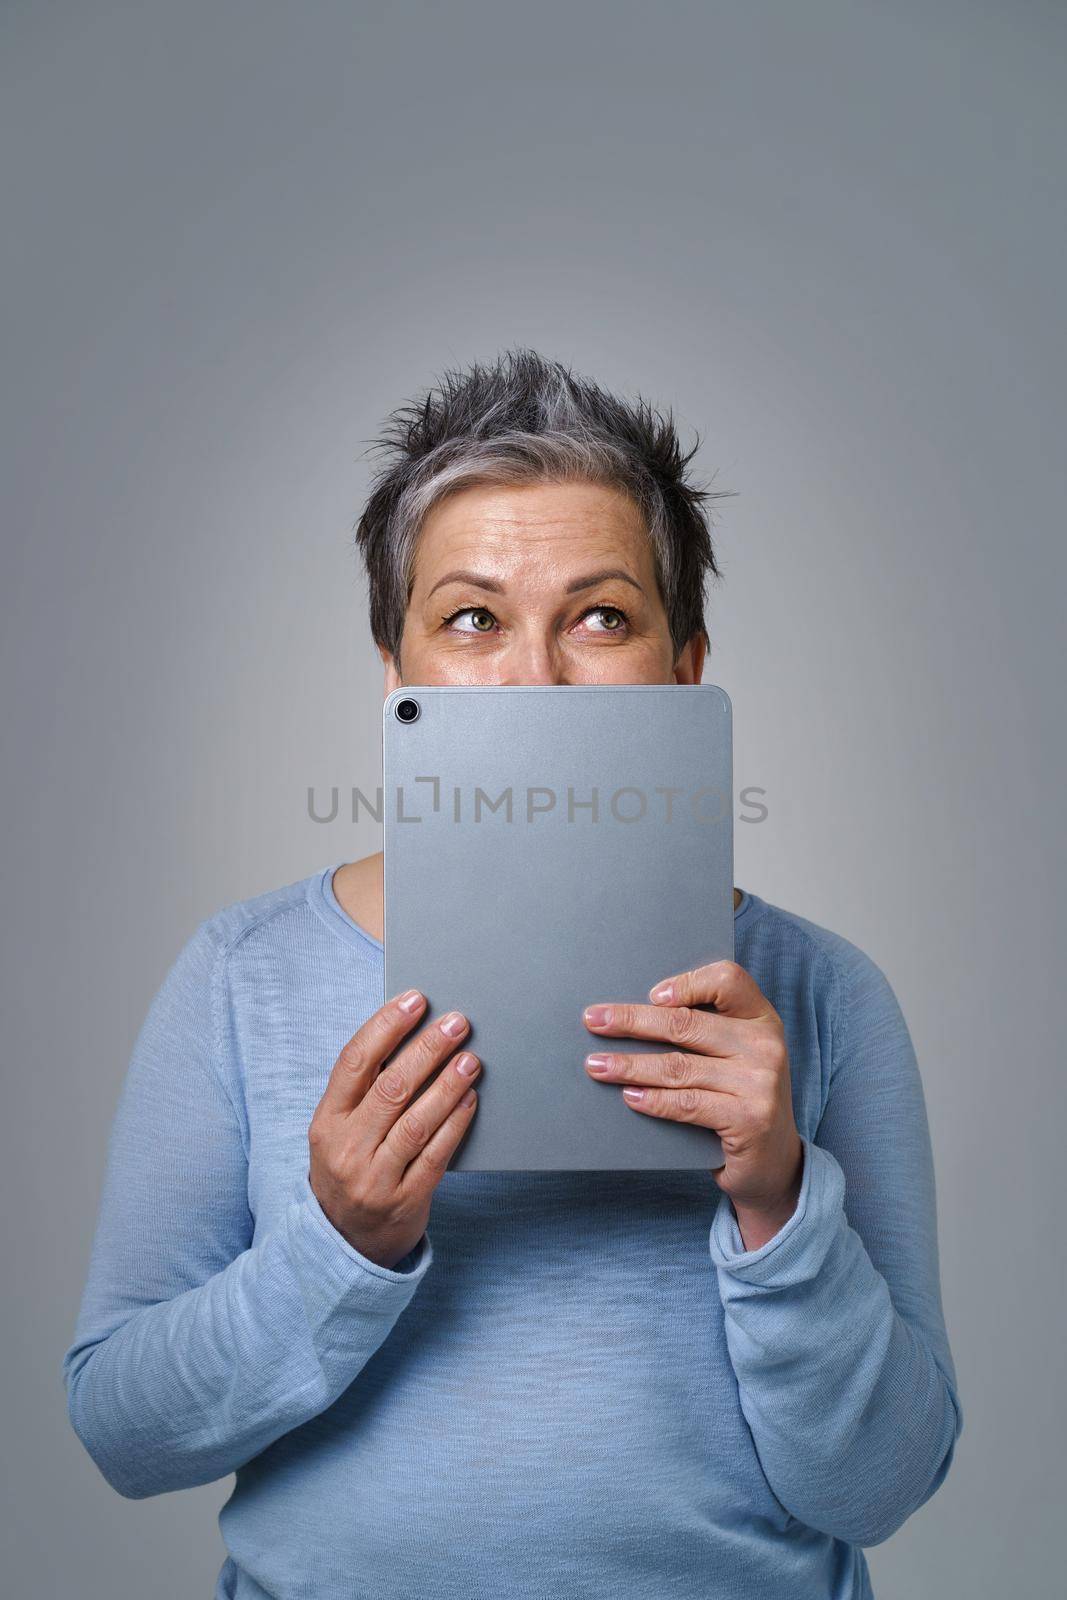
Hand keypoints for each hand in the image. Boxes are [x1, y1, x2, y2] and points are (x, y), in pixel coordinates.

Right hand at [307, 990, 479, 1268]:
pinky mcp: (405, 1201)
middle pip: (391, 1088)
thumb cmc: (350, 1166)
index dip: (385, 1027)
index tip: (415, 1000)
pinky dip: (456, 1123)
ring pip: (416, 1122)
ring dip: (448, 1085)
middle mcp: (346, 1149)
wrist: (343, 1242)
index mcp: (326, 1121)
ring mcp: (374, 1178)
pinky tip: (471, 1099)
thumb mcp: (340, 1130)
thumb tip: (411, 1034)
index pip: (354, 1063)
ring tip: (470, 1058)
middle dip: (427, 1049)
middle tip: (457, 1023)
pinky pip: (436, 1155)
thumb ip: (366, 1090)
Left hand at [582, 960, 803, 1249]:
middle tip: (593, 1021)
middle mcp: (765, 1046)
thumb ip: (703, 1032)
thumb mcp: (734, 1056)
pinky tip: (629, 1096)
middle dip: (632, 1021)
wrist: (774, 1162)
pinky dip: (653, 1100)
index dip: (688, 982)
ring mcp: (760, 1083)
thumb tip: (632, 1016)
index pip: (729, 980)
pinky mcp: (748, 1120)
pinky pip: (687, 1104)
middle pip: (686, 1023)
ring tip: (597, 1065)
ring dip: (630, 1065)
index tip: (651, 994)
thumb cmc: (740, 1098)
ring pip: (678, 1066)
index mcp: (761, 1019)